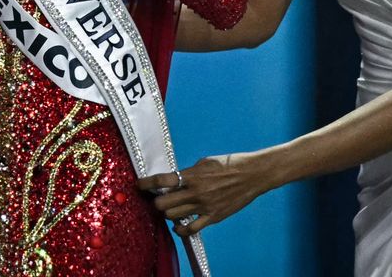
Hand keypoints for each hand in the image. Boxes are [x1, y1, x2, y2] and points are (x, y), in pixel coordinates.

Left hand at [136, 153, 268, 236]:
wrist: (252, 174)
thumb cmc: (229, 164)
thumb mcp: (205, 162)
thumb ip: (189, 172)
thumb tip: (175, 179)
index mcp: (192, 175)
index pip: (162, 180)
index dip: (146, 183)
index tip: (139, 184)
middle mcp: (196, 192)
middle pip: (163, 203)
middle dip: (155, 201)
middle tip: (156, 198)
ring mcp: (204, 206)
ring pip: (173, 217)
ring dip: (167, 213)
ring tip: (169, 209)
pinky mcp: (213, 217)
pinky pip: (190, 229)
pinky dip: (180, 229)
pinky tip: (178, 225)